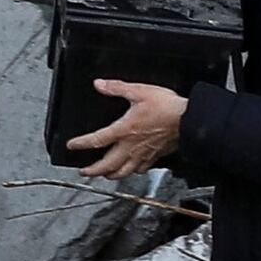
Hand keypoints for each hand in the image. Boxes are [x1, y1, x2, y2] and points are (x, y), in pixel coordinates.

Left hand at [66, 79, 190, 183]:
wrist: (189, 120)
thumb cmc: (167, 107)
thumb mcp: (140, 91)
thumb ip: (117, 88)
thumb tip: (100, 84)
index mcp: (124, 130)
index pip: (96, 140)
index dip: (81, 143)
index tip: (71, 146)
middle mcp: (131, 146)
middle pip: (107, 165)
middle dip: (93, 171)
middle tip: (84, 172)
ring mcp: (143, 155)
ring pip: (123, 172)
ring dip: (110, 175)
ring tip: (104, 175)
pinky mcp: (155, 157)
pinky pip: (140, 170)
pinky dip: (131, 172)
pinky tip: (130, 169)